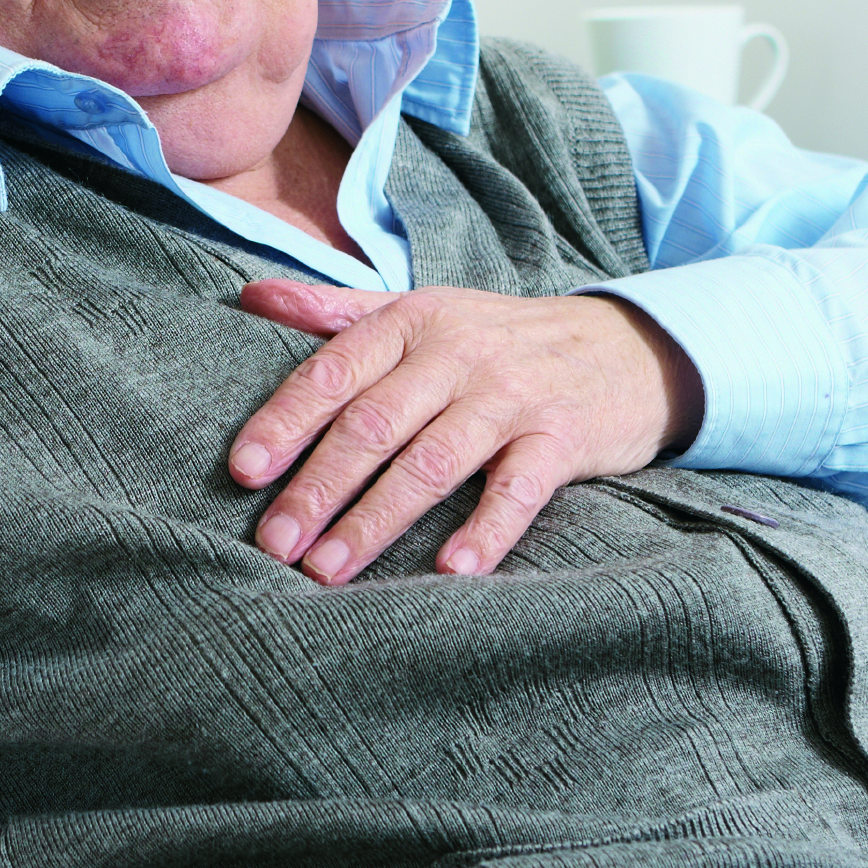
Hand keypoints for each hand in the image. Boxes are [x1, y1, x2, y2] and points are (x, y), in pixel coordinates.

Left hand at [229, 280, 703, 583]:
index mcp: (412, 322)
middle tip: (276, 544)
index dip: (285, 421)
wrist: (622, 347)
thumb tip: (253, 296)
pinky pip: (518, 488)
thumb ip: (336, 311)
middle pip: (374, 424)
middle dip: (318, 487)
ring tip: (329, 569)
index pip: (334, 372)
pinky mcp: (561, 437)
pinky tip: (450, 570)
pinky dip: (486, 529)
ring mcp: (511, 395)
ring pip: (432, 462)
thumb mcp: (419, 312)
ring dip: (377, 520)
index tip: (245, 471)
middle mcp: (457, 353)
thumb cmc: (496, 340)